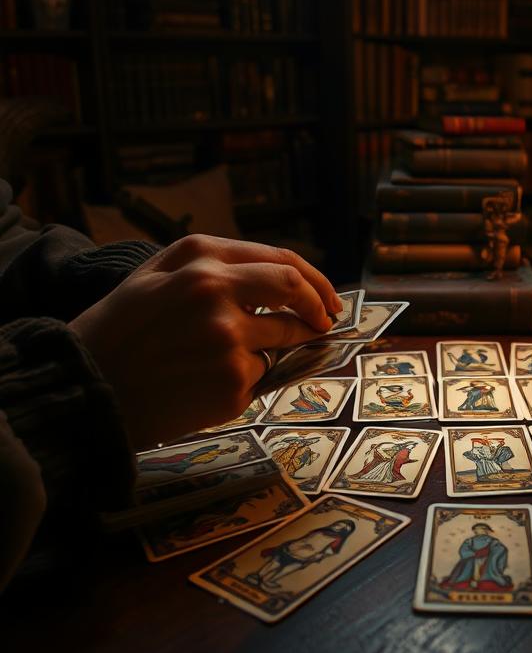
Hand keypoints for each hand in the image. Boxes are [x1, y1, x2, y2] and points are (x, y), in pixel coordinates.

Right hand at [69, 235, 341, 448]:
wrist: (84, 391)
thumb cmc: (119, 331)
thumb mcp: (154, 275)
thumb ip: (214, 264)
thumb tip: (279, 275)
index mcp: (201, 261)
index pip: (283, 262)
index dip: (314, 281)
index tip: (326, 299)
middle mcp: (219, 294)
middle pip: (295, 294)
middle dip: (318, 309)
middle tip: (323, 322)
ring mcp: (230, 341)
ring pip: (279, 342)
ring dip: (270, 349)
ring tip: (218, 360)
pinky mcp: (233, 384)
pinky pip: (257, 377)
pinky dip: (242, 380)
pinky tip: (201, 384)